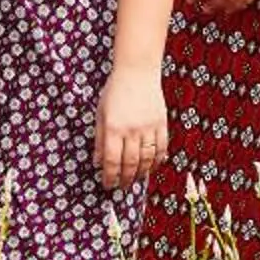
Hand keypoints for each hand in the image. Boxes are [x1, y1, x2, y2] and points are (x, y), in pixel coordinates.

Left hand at [95, 63, 165, 189]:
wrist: (137, 72)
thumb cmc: (114, 92)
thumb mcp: (100, 114)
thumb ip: (99, 140)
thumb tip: (97, 163)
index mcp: (113, 128)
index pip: (111, 161)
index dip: (109, 177)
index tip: (107, 185)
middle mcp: (132, 130)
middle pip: (130, 163)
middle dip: (125, 179)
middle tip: (121, 187)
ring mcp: (149, 128)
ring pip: (147, 159)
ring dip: (141, 174)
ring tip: (135, 180)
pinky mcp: (162, 124)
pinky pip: (162, 149)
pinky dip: (157, 161)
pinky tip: (151, 168)